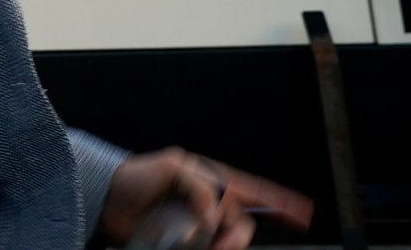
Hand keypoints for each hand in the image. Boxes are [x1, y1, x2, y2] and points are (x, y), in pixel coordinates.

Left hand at [102, 148, 312, 249]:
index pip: (252, 189)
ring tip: (204, 247)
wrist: (107, 196)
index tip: (303, 214)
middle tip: (221, 245)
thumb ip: (199, 188)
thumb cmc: (139, 175)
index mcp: (209, 180)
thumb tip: (214, 219)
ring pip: (224, 240)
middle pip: (239, 223)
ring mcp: (197, 224)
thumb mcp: (172, 168)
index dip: (280, 201)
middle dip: (236, 236)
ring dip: (221, 246)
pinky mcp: (183, 243)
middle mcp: (207, 203)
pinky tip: (204, 249)